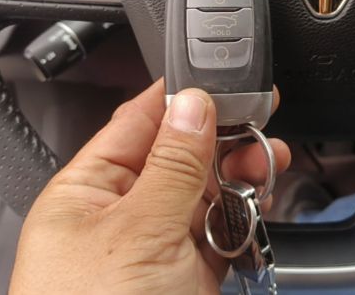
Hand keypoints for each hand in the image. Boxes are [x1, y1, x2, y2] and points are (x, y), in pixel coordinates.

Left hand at [9, 80, 289, 294]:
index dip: (178, 99)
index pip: (135, 125)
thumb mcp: (138, 231)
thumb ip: (173, 165)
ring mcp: (153, 251)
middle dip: (219, 140)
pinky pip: (218, 235)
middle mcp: (118, 217)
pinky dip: (242, 220)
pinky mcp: (184, 280)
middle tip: (259, 124)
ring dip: (238, 179)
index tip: (220, 80)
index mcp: (85, 194)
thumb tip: (193, 105)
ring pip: (204, 196)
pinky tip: (258, 207)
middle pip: (177, 158)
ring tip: (269, 165)